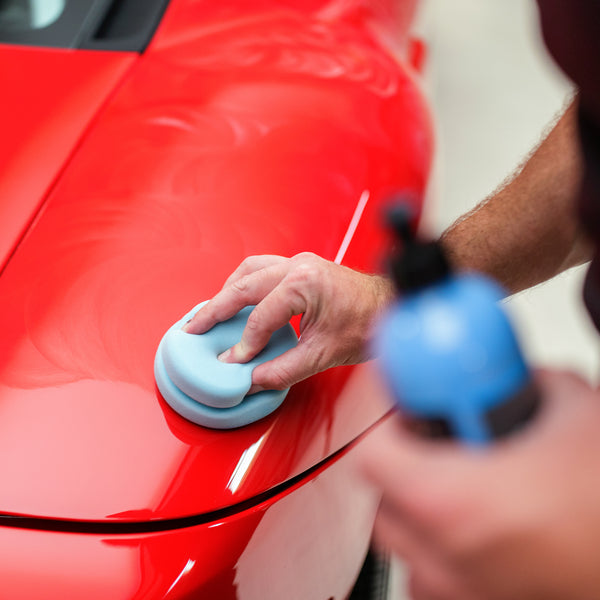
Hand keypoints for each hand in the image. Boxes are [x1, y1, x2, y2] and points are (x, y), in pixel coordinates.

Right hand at [183, 253, 393, 390]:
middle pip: (243, 286)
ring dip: (227, 291)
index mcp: (304, 283)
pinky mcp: (302, 267)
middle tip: (194, 327)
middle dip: (215, 309)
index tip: (232, 362)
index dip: (244, 344)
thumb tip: (254, 378)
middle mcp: (298, 267)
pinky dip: (244, 284)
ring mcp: (300, 263)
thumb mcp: (324, 353)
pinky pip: (262, 269)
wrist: (391, 306)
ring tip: (210, 312)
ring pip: (249, 270)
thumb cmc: (368, 322)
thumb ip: (284, 369)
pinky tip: (237, 299)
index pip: (260, 317)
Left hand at [360, 369, 599, 599]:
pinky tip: (482, 524)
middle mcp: (449, 556)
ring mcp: (466, 593)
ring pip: (405, 541)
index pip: (374, 451)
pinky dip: (442, 545)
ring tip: (458, 479)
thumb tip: (506, 374)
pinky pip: (435, 574)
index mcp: (455, 501)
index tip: (402, 401)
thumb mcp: (576, 410)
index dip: (387, 417)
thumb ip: (527, 383)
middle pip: (383, 498)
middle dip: (400, 460)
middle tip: (430, 436)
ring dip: (417, 504)